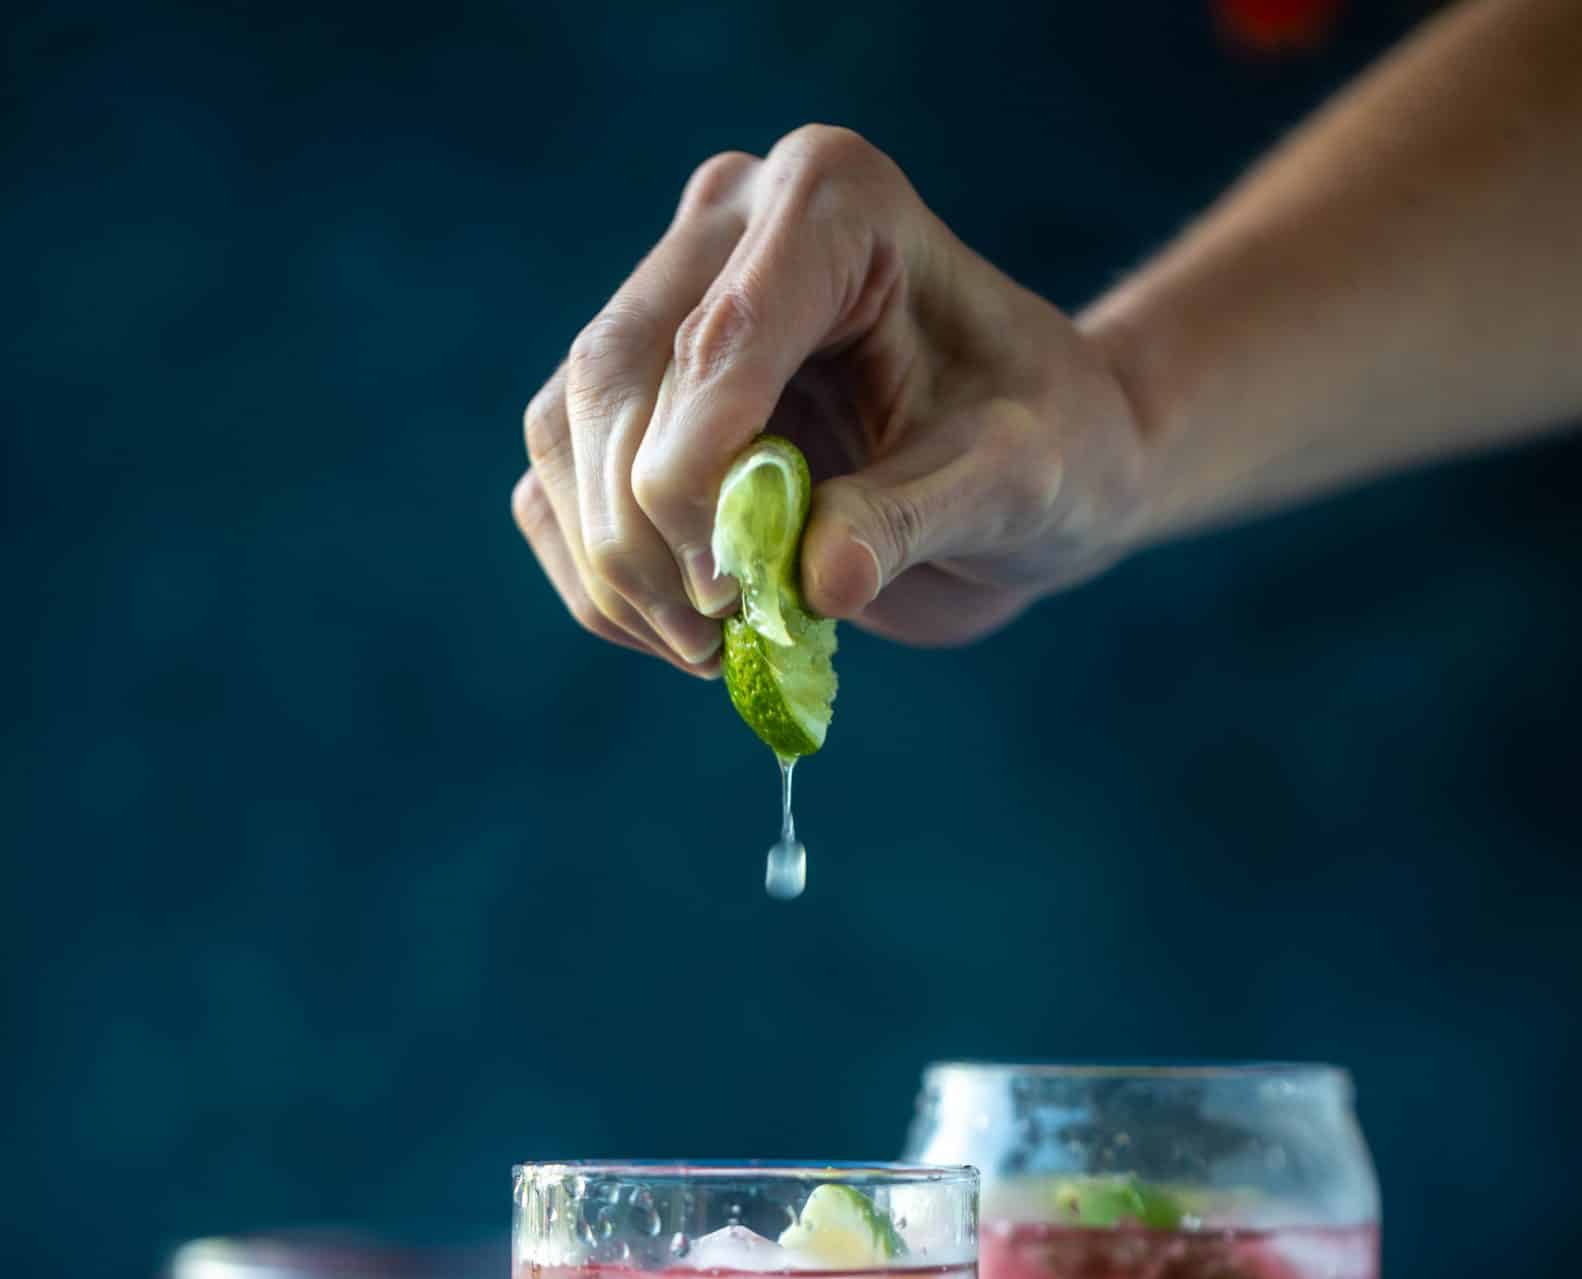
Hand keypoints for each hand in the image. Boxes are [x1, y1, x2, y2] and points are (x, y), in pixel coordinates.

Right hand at [511, 126, 1145, 668]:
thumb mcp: (1016, 482)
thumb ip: (917, 515)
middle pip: (615, 380)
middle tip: (719, 638)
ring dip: (615, 568)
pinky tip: (682, 636)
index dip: (699, 470)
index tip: (731, 587)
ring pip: (565, 436)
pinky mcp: (634, 399)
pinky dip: (601, 584)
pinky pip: (556, 490)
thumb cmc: (1047, 448)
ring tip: (711, 649)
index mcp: (832, 202)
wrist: (1027, 469)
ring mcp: (664, 306)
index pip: (719, 331)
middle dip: (647, 533)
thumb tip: (815, 579)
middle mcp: (728, 227)